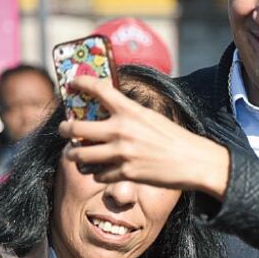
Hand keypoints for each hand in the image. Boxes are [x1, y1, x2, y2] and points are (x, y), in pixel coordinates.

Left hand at [58, 76, 230, 198]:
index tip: (71, 83)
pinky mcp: (125, 173)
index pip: (98, 89)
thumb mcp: (151, 117)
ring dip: (74, 155)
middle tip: (64, 129)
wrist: (194, 161)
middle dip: (64, 129)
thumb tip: (107, 112)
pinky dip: (97, 172)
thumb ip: (128, 114)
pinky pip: (98, 174)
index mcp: (130, 110)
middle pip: (76, 128)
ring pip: (80, 155)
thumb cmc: (175, 138)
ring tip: (74, 154)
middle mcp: (121, 130)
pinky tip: (102, 169)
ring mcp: (121, 153)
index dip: (81, 83)